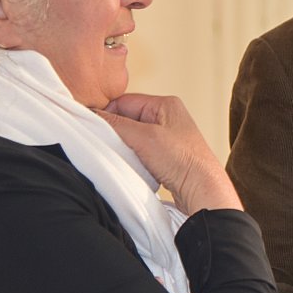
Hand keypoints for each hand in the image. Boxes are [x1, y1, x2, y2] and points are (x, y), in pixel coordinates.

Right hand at [97, 93, 243, 214]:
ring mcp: (167, 138)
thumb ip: (115, 124)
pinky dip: (132, 159)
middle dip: (116, 133)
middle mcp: (168, 118)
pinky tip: (134, 167)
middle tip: (109, 145)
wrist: (202, 191)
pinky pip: (139, 152)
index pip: (123, 101)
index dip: (107, 114)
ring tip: (126, 158)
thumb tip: (90, 115)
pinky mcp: (166, 156)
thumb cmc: (183, 161)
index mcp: (166, 104)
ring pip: (132, 137)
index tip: (93, 128)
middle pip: (127, 119)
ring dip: (124, 147)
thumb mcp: (144, 137)